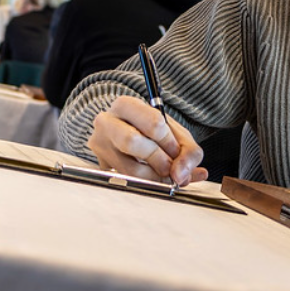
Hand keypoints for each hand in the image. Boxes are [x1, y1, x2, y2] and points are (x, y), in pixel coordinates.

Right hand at [88, 95, 207, 184]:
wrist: (132, 134)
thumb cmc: (154, 132)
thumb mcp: (177, 134)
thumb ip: (189, 152)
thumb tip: (181, 175)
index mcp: (126, 105)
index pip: (152, 123)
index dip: (169, 142)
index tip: (176, 151)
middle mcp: (106, 123)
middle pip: (132, 142)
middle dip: (158, 159)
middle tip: (169, 166)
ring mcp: (100, 145)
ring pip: (128, 168)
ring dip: (154, 177)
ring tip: (163, 174)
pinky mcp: (101, 166)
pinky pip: (125, 181)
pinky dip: (146, 184)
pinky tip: (153, 178)